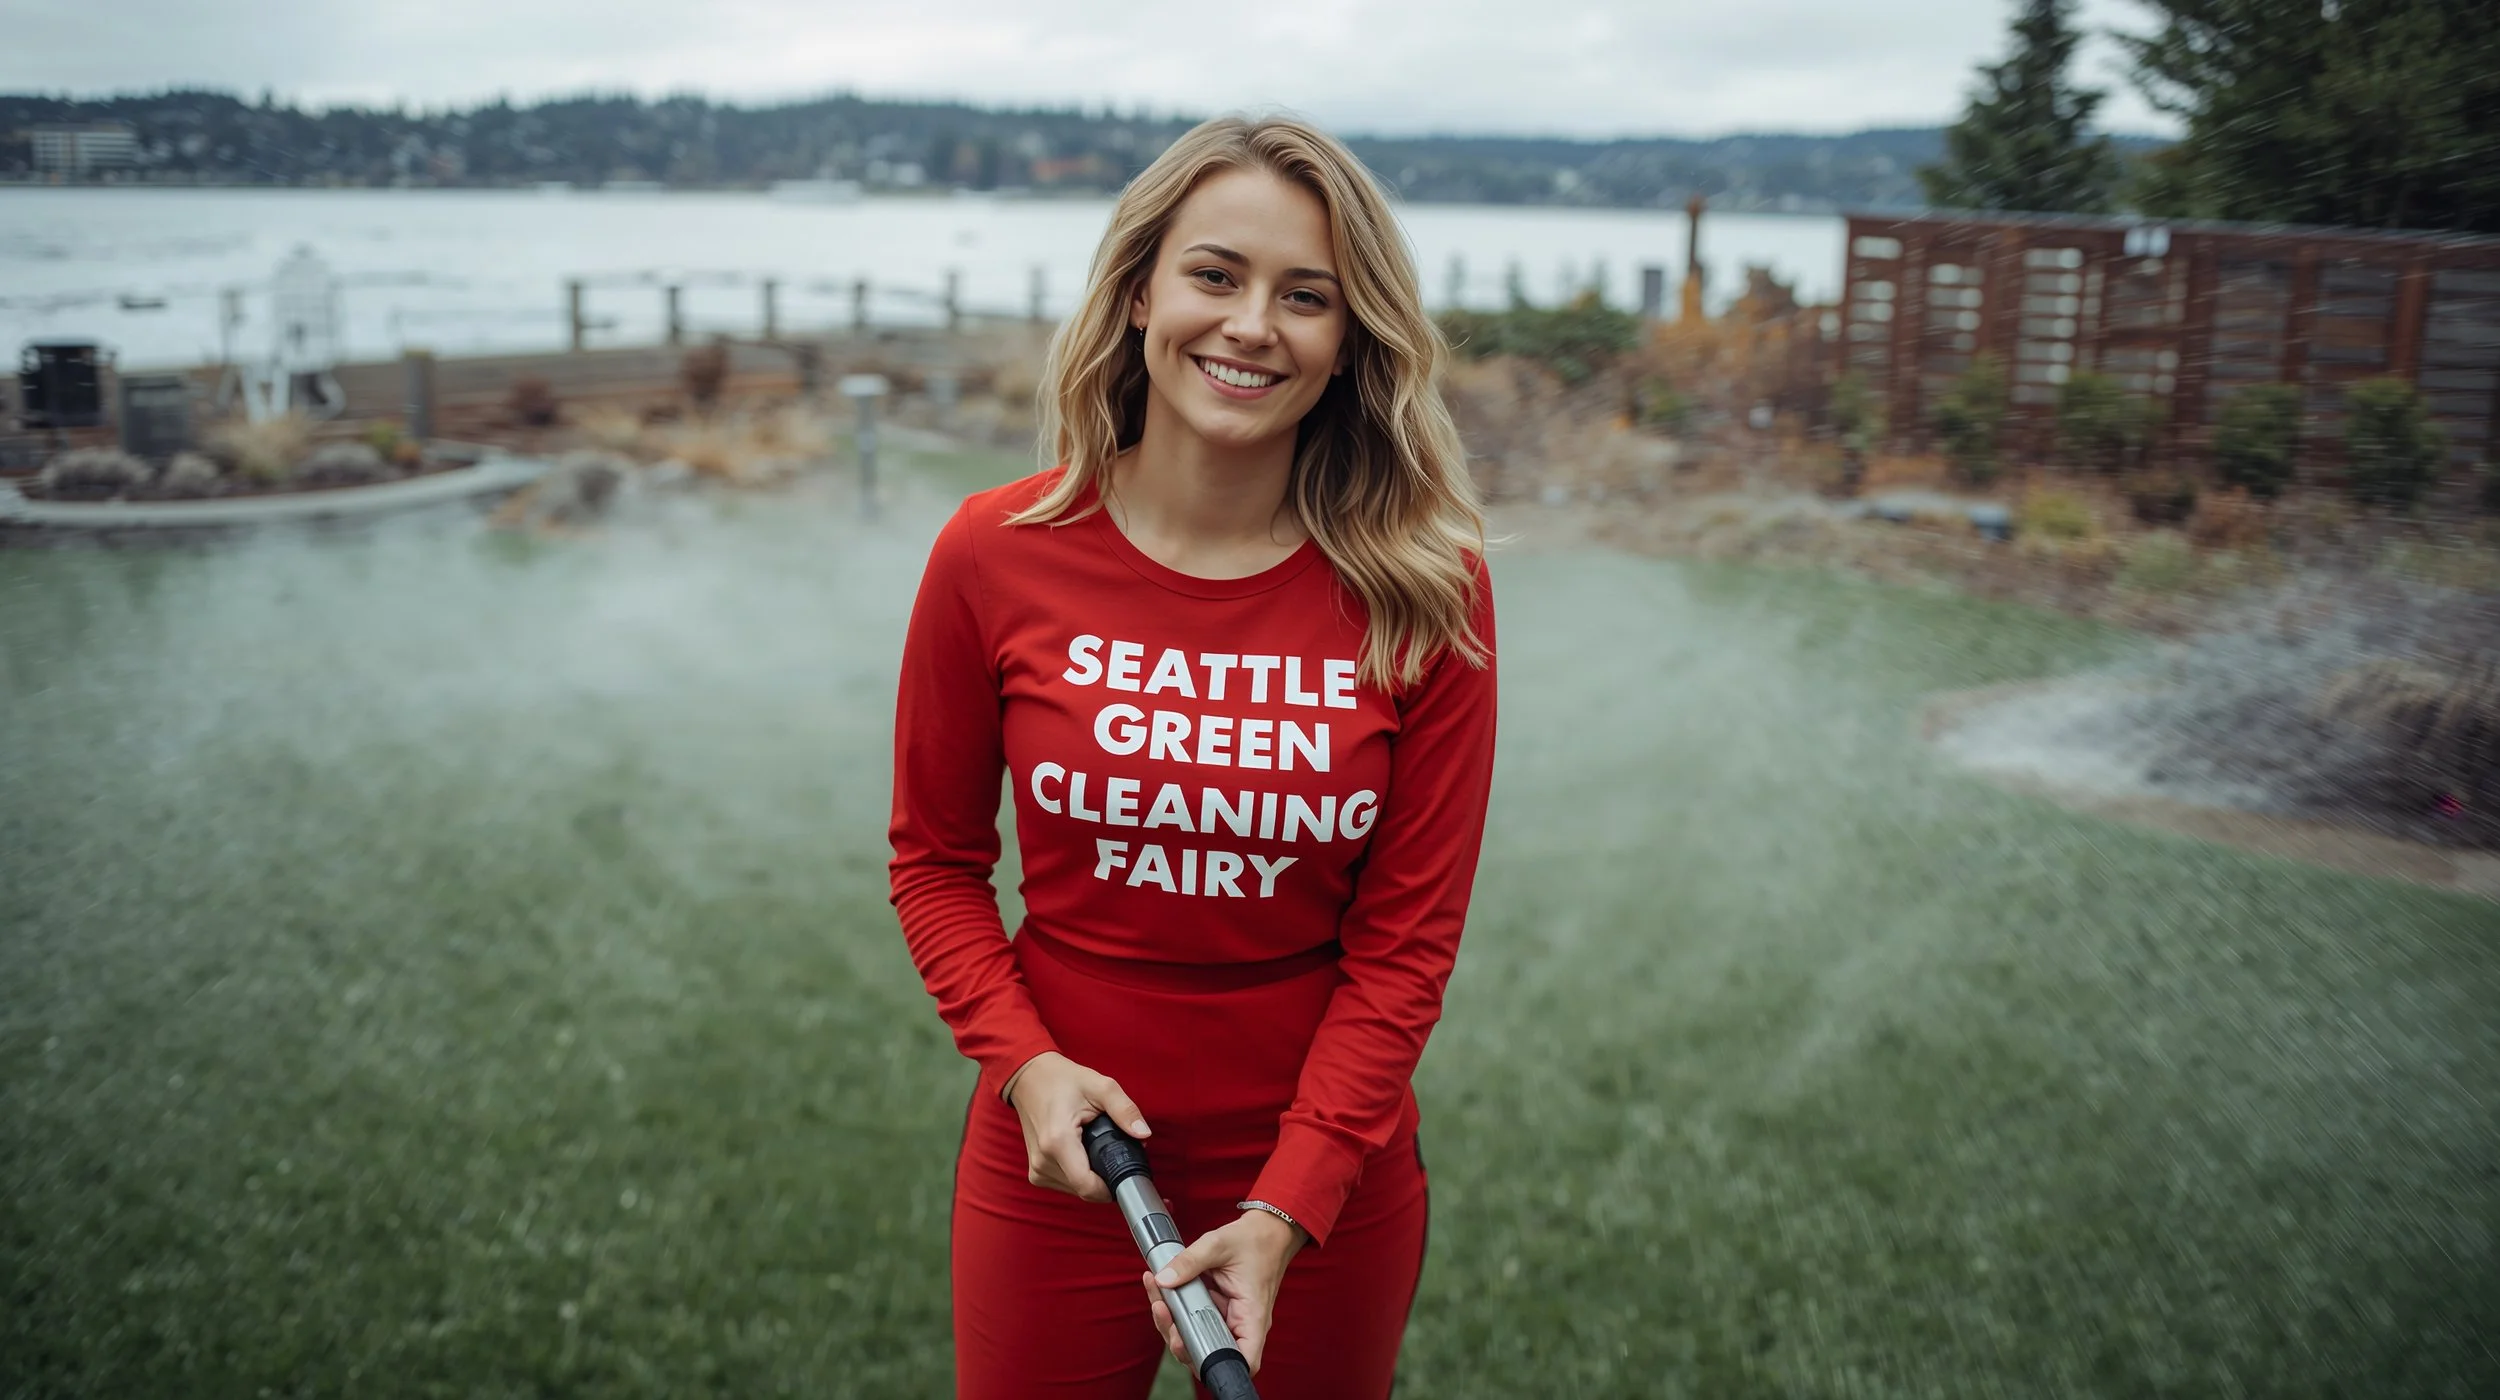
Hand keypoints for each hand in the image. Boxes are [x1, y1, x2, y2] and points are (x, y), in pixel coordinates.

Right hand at [1001, 1051, 1148, 1202]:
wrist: (1030, 1078)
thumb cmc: (1062, 1080)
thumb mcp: (1100, 1086)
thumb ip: (1125, 1110)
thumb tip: (1144, 1133)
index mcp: (1058, 1141)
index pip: (1088, 1187)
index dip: (1111, 1188)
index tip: (1126, 1174)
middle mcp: (1043, 1160)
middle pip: (1084, 1190)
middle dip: (1105, 1177)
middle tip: (1113, 1150)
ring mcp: (1037, 1169)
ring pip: (1076, 1191)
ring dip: (1092, 1177)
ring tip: (1095, 1147)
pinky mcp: (1036, 1172)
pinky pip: (1066, 1185)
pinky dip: (1079, 1175)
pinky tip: (1083, 1153)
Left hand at [1139, 1209, 1305, 1374]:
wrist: (1266, 1230)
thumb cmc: (1254, 1240)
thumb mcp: (1218, 1244)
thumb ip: (1189, 1262)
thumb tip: (1163, 1280)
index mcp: (1252, 1315)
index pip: (1243, 1360)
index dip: (1218, 1367)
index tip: (1190, 1349)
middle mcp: (1242, 1324)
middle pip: (1210, 1353)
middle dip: (1180, 1341)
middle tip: (1163, 1313)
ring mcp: (1228, 1319)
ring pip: (1197, 1338)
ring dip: (1172, 1324)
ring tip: (1157, 1299)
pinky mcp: (1217, 1311)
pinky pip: (1194, 1320)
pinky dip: (1175, 1310)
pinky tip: (1160, 1289)